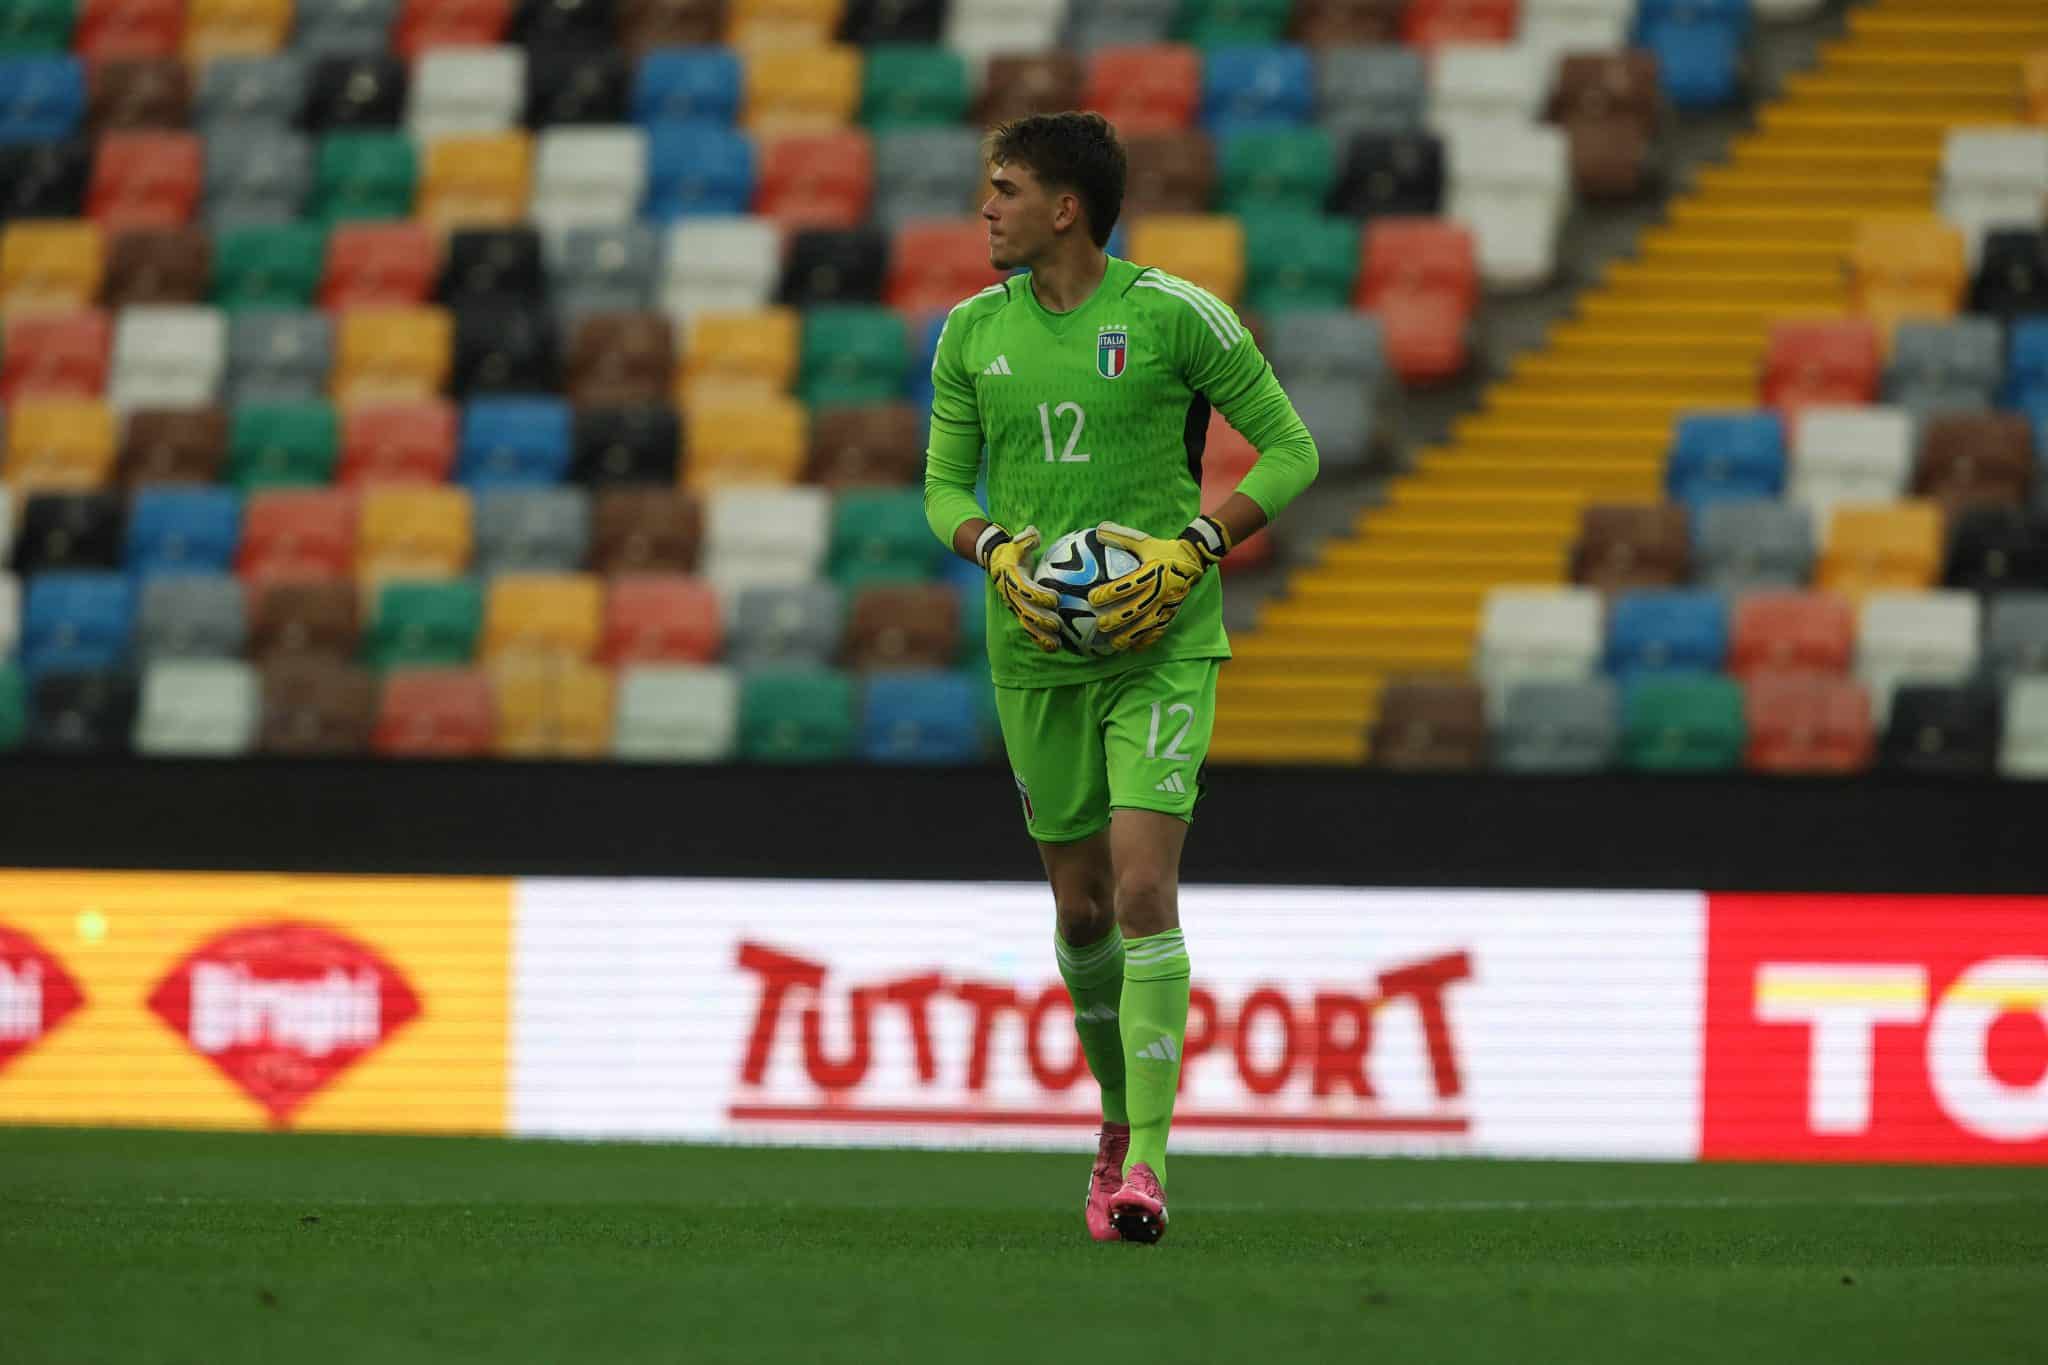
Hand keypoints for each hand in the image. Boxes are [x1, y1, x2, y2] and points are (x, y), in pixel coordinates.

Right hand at [978, 524, 1060, 653]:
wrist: (995, 563)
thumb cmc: (1011, 551)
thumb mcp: (1015, 542)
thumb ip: (1025, 539)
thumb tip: (1034, 533)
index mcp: (1012, 579)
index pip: (1025, 589)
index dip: (1039, 595)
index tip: (1056, 597)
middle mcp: (1011, 595)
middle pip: (1026, 611)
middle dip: (1042, 620)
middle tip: (1058, 624)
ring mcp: (1014, 606)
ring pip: (1027, 624)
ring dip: (1042, 636)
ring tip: (1057, 644)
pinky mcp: (1019, 613)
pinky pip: (1029, 629)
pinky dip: (1040, 640)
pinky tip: (1055, 648)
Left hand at [1086, 517, 1231, 650]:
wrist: (1195, 560)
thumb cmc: (1165, 550)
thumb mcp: (1145, 541)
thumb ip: (1122, 537)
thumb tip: (1098, 529)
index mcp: (1153, 571)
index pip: (1129, 584)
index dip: (1111, 592)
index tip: (1093, 597)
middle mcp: (1161, 590)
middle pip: (1138, 608)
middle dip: (1118, 618)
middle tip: (1100, 624)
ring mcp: (1168, 604)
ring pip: (1149, 623)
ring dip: (1132, 635)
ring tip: (1115, 643)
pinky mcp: (1173, 612)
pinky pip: (1160, 629)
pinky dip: (1147, 640)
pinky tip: (1134, 648)